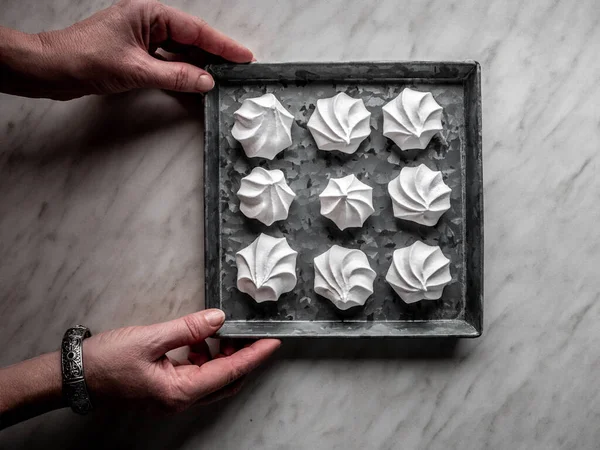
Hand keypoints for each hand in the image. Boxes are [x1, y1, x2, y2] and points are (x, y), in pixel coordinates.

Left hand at [0, 0, 252, 98]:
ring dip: (199, 64)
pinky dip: (181, 71)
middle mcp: (146, 22)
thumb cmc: (86, 59)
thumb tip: (206, 81)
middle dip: (215, 54)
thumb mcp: (137, 70)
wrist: (51, 69)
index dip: (222, 45)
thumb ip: (176, 76)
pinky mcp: (134, 53)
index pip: (194, 30)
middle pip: (190, 38)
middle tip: (239, 68)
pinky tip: (194, 81)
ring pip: (179, 51)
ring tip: (223, 76)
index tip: (243, 56)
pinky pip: (166, 61)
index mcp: (148, 14)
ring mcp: (140, 38)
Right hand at [82, 309, 279, 412]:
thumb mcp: (149, 338)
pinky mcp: (165, 389)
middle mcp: (180, 400)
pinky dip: (204, 357)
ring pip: (212, 379)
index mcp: (179, 391)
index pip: (229, 372)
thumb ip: (187, 329)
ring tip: (220, 332)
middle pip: (226, 381)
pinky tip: (197, 340)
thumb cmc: (106, 361)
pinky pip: (196, 375)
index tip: (273, 342)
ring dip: (222, 356)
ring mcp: (173, 397)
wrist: (74, 376)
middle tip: (249, 333)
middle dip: (242, 357)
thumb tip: (218, 319)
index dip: (254, 356)